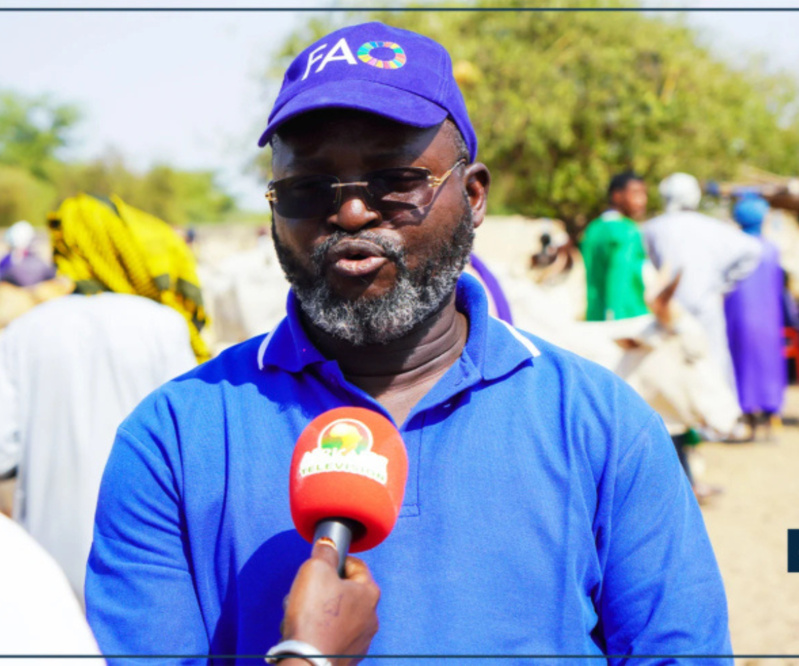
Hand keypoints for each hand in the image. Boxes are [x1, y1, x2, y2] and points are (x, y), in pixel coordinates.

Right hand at [281, 538, 379, 665]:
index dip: (337, 561)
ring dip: (323, 612)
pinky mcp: (349, 658)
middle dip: (326, 589)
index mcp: (369, 593)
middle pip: (347, 591)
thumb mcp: (316, 568)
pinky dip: (322, 632)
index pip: (356, 565)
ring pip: (340, 615)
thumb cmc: (314, 615)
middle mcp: (371, 617)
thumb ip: (325, 552)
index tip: (321, 565)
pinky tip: (307, 633)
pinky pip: (334, 636)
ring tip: (302, 614)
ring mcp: (362, 640)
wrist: (307, 661)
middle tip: (308, 592)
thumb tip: (328, 544)